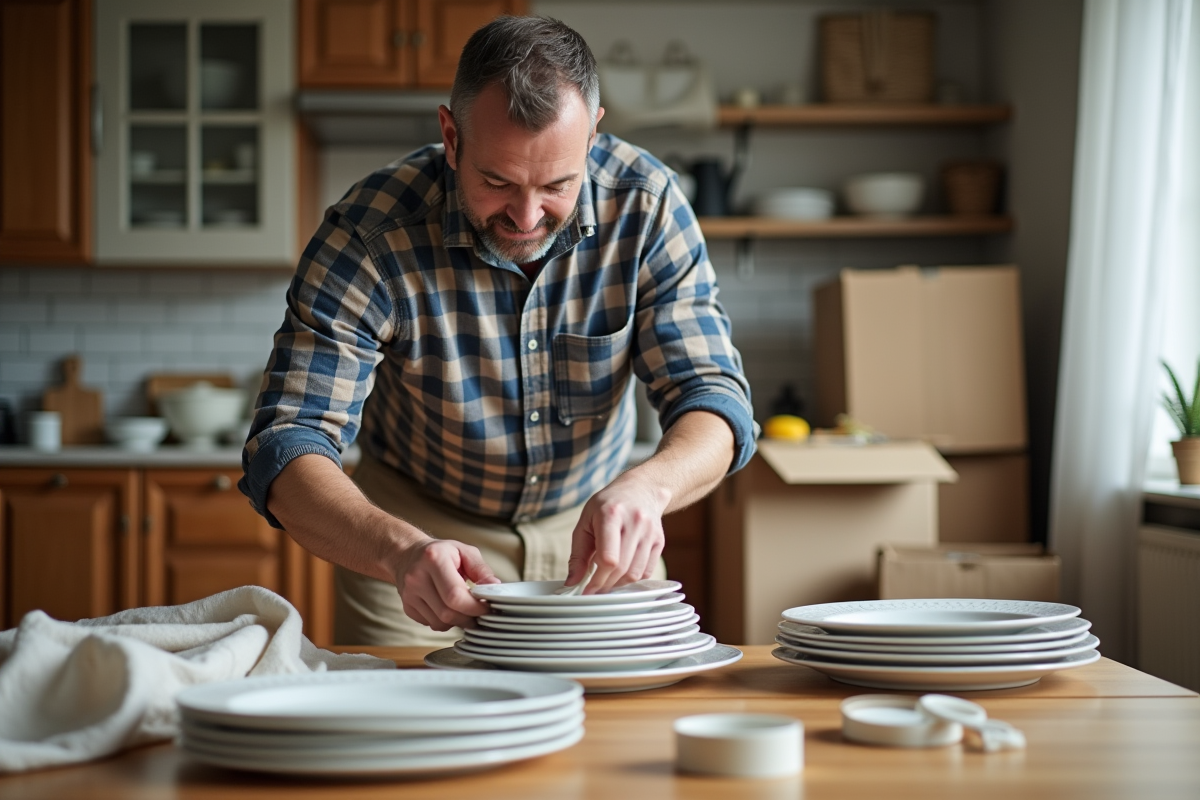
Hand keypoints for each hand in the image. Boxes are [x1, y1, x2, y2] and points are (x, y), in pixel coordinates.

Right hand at [391, 537, 499, 630]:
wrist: (408, 554)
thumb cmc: (440, 552)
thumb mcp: (464, 551)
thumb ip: (481, 569)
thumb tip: (495, 587)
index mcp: (434, 559)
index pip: (455, 595)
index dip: (475, 607)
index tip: (486, 607)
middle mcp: (417, 577)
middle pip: (447, 613)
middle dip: (469, 617)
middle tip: (479, 612)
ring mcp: (409, 594)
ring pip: (439, 623)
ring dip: (457, 621)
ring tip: (463, 608)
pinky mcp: (407, 607)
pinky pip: (431, 624)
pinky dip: (445, 622)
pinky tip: (448, 607)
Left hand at [566, 478, 668, 593]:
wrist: (641, 489)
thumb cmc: (608, 504)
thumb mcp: (586, 521)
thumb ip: (578, 553)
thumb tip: (572, 582)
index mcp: (611, 514)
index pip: (608, 558)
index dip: (596, 579)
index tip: (586, 591)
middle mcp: (635, 522)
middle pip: (621, 568)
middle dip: (605, 585)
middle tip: (594, 590)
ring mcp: (650, 532)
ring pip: (635, 573)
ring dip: (618, 584)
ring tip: (606, 581)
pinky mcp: (659, 541)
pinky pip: (647, 571)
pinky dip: (632, 579)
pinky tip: (621, 574)